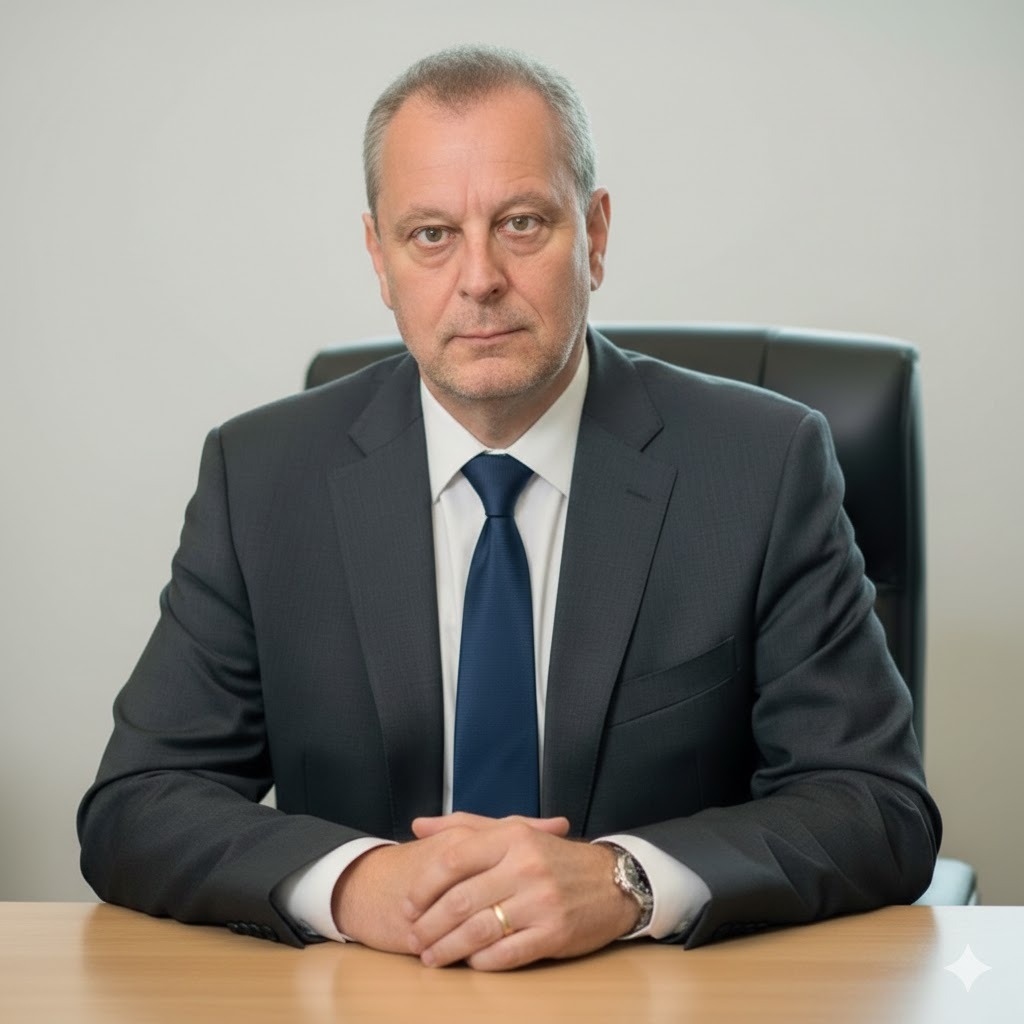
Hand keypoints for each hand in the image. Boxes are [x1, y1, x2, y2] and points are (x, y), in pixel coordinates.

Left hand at [330, 814, 570, 953]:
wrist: (613, 881)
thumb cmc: (554, 857)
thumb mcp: (514, 831)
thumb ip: (464, 827)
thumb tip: (418, 826)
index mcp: (512, 837)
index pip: (454, 858)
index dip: (424, 885)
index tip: (408, 904)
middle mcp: (525, 866)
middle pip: (461, 900)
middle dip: (429, 925)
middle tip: (412, 939)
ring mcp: (541, 901)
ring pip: (479, 930)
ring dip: (447, 948)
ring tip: (431, 958)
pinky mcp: (554, 933)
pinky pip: (506, 953)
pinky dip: (481, 961)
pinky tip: (469, 963)